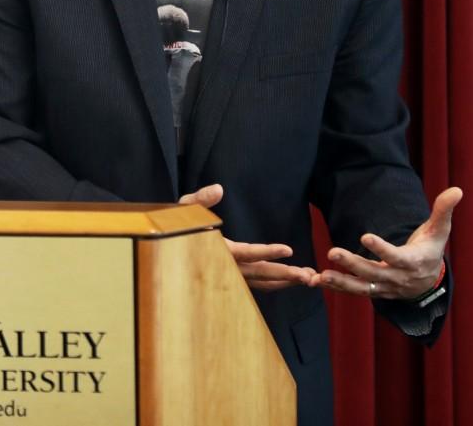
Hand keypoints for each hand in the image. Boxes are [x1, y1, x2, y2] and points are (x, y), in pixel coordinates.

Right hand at [179, 183, 317, 291]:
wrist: (163, 245)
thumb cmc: (173, 223)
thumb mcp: (184, 207)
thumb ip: (202, 199)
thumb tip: (219, 188)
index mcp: (217, 250)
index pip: (246, 252)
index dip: (267, 251)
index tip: (288, 249)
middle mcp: (225, 267)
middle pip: (259, 274)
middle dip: (285, 275)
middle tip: (309, 276)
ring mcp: (228, 275)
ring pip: (260, 283)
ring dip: (284, 281)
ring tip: (308, 279)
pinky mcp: (231, 276)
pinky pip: (255, 283)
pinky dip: (273, 283)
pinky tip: (288, 280)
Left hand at [318, 186, 461, 299]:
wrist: (430, 281)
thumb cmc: (430, 249)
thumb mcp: (439, 231)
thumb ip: (443, 211)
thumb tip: (457, 189)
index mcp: (413, 262)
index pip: (397, 257)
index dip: (382, 249)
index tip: (364, 236)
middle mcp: (398, 278)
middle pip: (374, 273)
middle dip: (353, 264)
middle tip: (332, 251)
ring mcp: (385, 287)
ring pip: (362, 287)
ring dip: (341, 281)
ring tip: (321, 275)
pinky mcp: (375, 291)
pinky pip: (355, 292)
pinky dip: (337, 288)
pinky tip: (316, 281)